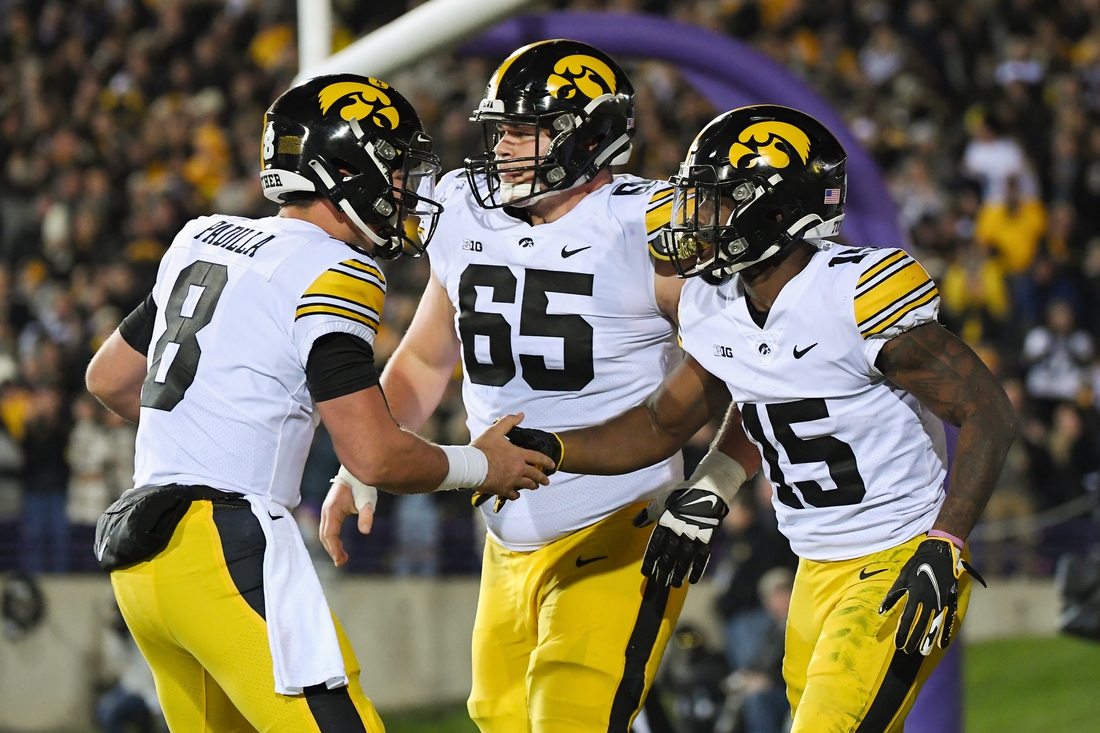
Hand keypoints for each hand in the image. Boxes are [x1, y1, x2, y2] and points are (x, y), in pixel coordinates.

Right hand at [319, 478, 374, 566]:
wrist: (354, 474)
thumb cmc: (361, 486)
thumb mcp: (367, 500)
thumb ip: (366, 514)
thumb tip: (366, 531)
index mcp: (332, 510)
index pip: (330, 534)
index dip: (334, 549)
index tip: (340, 560)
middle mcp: (326, 511)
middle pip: (325, 536)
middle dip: (332, 551)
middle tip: (342, 562)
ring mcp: (326, 511)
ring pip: (325, 533)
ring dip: (331, 547)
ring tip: (343, 558)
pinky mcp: (330, 512)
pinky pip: (328, 529)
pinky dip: (332, 540)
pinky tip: (340, 546)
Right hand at [471, 413, 551, 500]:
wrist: (470, 465)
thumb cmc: (482, 448)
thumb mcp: (495, 430)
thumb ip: (509, 421)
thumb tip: (521, 415)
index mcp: (518, 455)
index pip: (538, 458)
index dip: (547, 462)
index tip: (552, 465)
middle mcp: (518, 469)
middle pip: (536, 475)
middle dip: (543, 478)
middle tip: (546, 481)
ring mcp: (511, 481)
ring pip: (527, 485)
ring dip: (532, 486)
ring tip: (534, 486)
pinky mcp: (503, 490)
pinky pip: (514, 494)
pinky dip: (516, 494)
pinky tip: (516, 493)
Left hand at [633, 486, 728, 587]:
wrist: (709, 489)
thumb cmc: (683, 494)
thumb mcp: (663, 501)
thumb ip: (649, 513)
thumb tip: (635, 523)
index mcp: (667, 522)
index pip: (655, 546)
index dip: (650, 560)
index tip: (646, 572)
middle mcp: (679, 530)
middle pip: (669, 555)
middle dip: (663, 570)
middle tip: (659, 582)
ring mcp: (694, 535)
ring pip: (684, 559)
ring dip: (678, 573)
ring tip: (674, 584)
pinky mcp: (708, 538)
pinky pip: (702, 558)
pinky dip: (697, 570)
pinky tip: (692, 580)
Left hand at [879, 537, 984, 654]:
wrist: (939, 554)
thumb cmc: (917, 565)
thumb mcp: (902, 578)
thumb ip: (892, 596)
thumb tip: (881, 612)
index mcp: (916, 595)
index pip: (908, 619)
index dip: (902, 633)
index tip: (897, 645)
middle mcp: (930, 601)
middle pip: (921, 625)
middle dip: (913, 639)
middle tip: (907, 651)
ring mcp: (941, 602)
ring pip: (934, 625)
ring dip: (928, 639)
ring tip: (923, 652)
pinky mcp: (950, 601)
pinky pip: (949, 620)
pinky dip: (946, 632)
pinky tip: (943, 644)